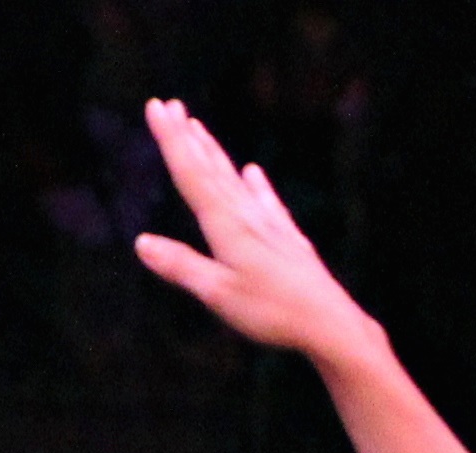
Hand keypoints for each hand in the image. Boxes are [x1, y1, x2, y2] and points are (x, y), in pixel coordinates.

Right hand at [130, 98, 382, 365]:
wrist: (334, 325)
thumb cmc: (275, 313)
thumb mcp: (220, 294)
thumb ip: (181, 266)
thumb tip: (141, 242)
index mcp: (227, 225)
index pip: (192, 174)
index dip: (171, 140)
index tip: (156, 107)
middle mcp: (249, 217)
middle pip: (212, 169)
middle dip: (188, 137)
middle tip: (170, 105)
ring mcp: (272, 227)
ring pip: (236, 181)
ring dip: (215, 153)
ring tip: (199, 128)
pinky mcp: (291, 242)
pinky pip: (268, 203)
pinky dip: (258, 185)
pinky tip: (254, 172)